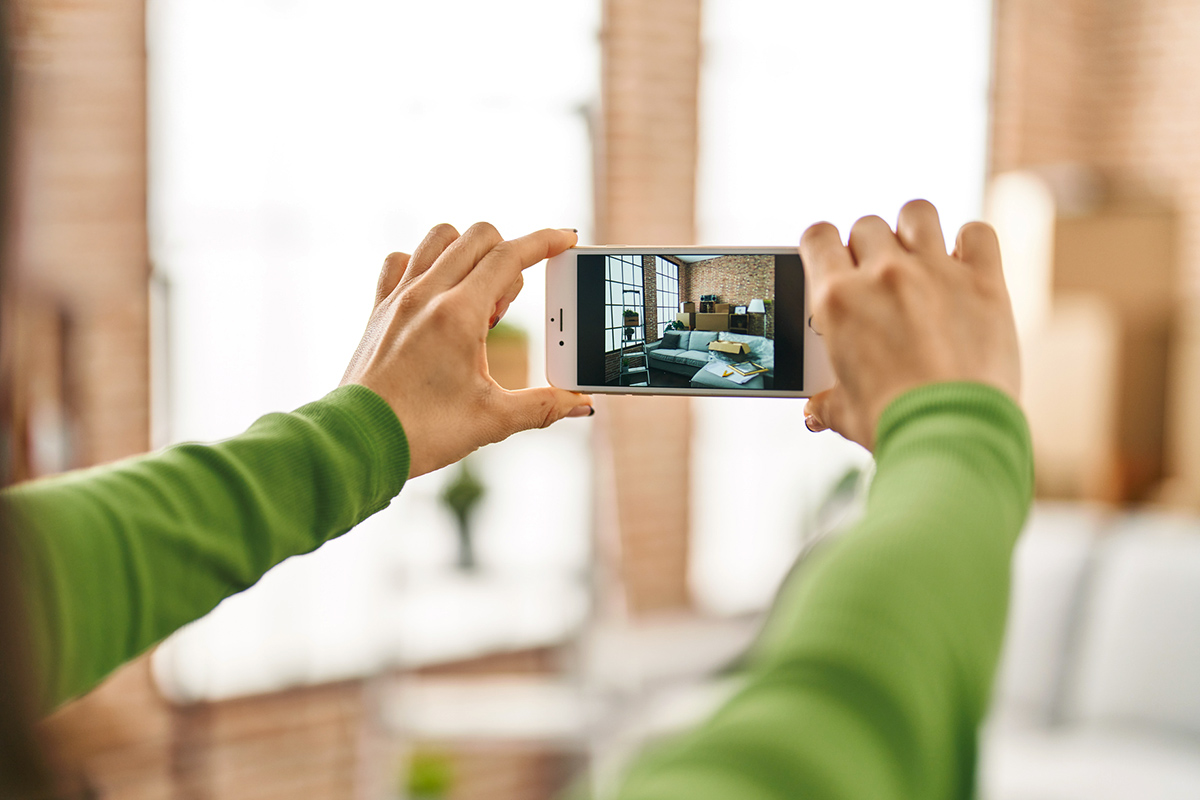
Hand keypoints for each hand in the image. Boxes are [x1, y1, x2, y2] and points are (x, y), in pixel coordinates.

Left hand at [341, 222, 592, 477]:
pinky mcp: (378, 310)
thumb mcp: (492, 421)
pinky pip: (400, 261)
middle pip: (479, 237)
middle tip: (509, 304)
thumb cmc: (420, 432)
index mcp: (459, 315)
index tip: (566, 239)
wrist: (357, 443)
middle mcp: (426, 295)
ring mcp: (398, 298)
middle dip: (509, 254)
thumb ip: (542, 407)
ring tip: (474, 299)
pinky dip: (424, 263)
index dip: (545, 242)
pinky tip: (435, 295)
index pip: (510, 256)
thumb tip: (580, 404)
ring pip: (439, 238)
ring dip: (467, 253)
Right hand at [800, 200, 1019, 449]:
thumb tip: (817, 410)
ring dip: (914, 230)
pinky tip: (966, 263)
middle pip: (867, 226)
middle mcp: (883, 274)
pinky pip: (977, 233)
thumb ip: (827, 400)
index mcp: (837, 299)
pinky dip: (971, 243)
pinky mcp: (983, 281)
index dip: (823, 245)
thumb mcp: (845, 412)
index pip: (818, 236)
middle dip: (869, 247)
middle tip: (878, 278)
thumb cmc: (891, 424)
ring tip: (919, 256)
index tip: (833, 260)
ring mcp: (935, 272)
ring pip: (917, 213)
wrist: (949, 433)